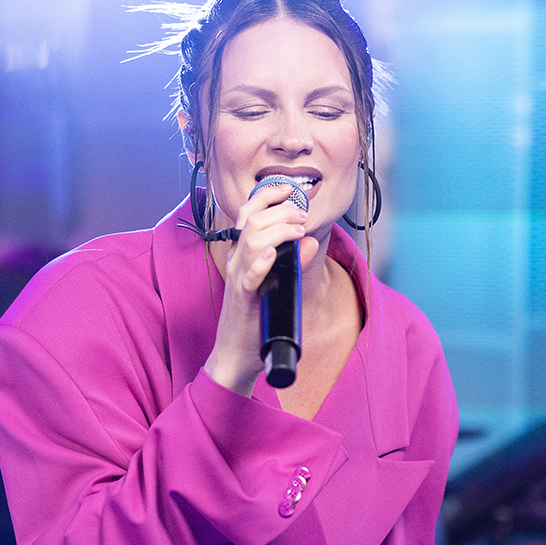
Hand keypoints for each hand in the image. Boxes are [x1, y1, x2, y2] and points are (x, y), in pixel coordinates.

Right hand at [203, 183, 314, 394]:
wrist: (235, 355)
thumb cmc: (254, 319)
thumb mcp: (276, 284)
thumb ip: (293, 262)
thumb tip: (310, 243)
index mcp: (242, 255)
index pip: (248, 215)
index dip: (266, 196)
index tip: (288, 189)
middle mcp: (236, 262)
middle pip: (252, 223)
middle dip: (280, 212)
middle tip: (302, 215)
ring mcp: (238, 280)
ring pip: (251, 243)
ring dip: (277, 231)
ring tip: (297, 229)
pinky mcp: (242, 300)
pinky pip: (248, 277)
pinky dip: (260, 264)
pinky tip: (273, 255)